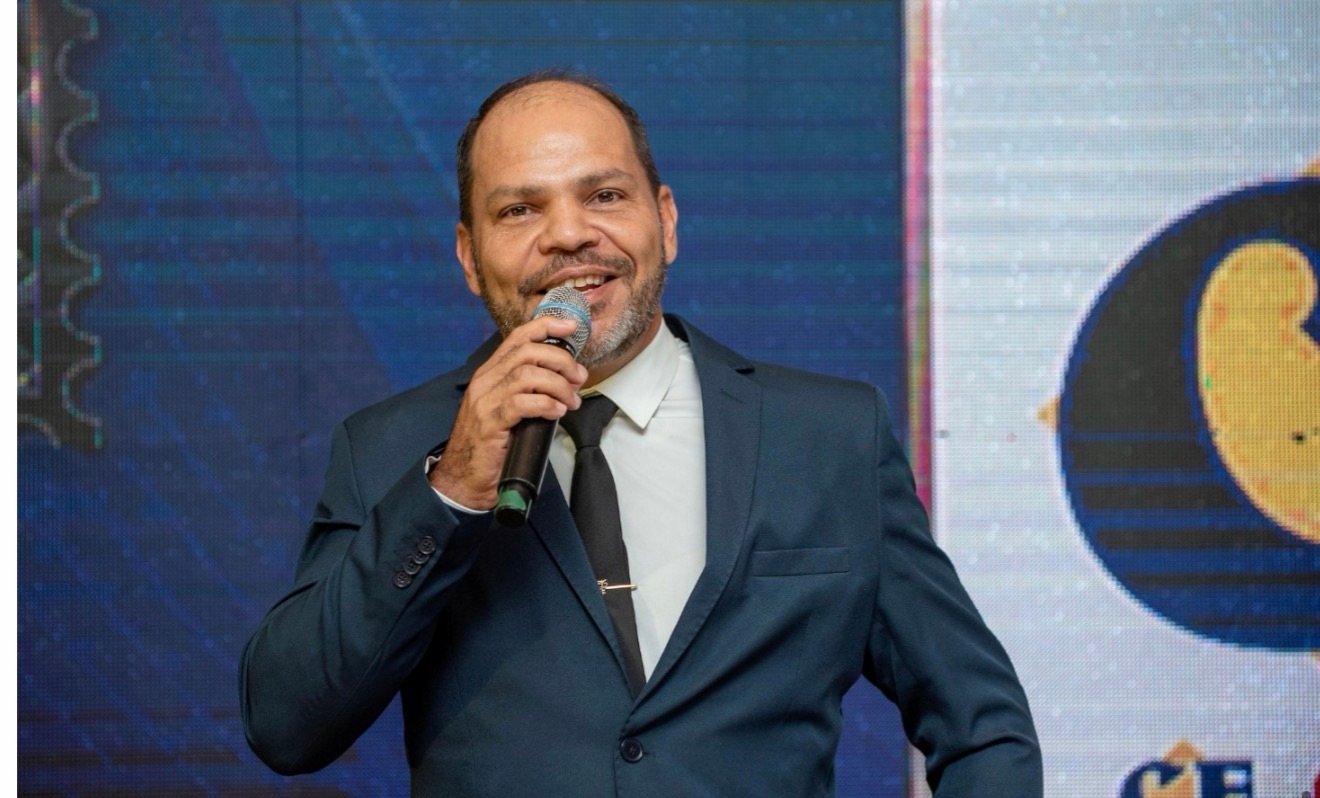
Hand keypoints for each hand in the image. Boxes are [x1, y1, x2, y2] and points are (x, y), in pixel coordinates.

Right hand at [430, 316, 587, 508]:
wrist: (463, 477)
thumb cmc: (490, 444)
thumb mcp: (508, 408)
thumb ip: (528, 389)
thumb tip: (564, 379)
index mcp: (490, 373)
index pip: (518, 337)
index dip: (546, 326)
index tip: (571, 328)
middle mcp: (485, 381)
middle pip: (528, 352)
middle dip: (561, 360)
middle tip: (578, 378)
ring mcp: (485, 400)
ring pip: (528, 375)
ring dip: (559, 386)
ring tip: (571, 402)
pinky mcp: (490, 422)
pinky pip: (522, 403)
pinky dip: (546, 405)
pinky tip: (557, 412)